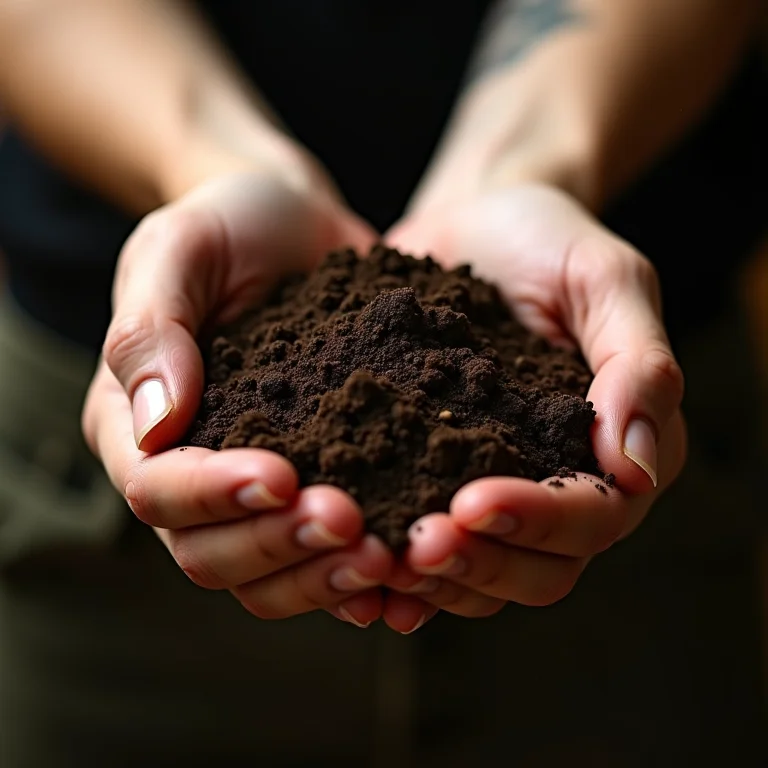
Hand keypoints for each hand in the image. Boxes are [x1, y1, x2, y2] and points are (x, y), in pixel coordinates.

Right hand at [83, 171, 392, 626]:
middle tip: (349, 521)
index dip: (214, 496)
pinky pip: (325, 555)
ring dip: (322, 574)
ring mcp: (255, 490)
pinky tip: (406, 571)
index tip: (282, 475)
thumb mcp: (179, 249)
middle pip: (211, 553)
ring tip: (386, 554)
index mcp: (136, 425)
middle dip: (278, 546)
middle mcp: (191, 474)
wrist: (300, 229)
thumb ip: (151, 329)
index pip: (157, 490)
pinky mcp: (317, 484)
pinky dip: (358, 574)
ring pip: (268, 574)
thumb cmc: (230, 225)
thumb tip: (156, 427)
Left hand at [381, 184, 685, 632]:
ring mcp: (496, 487)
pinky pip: (425, 544)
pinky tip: (353, 567)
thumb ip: (637, 363)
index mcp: (616, 448)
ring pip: (483, 574)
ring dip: (435, 580)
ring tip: (377, 558)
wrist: (472, 224)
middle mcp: (560, 484)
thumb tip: (637, 468)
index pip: (595, 515)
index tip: (473, 502)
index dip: (539, 521)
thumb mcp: (604, 279)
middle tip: (415, 545)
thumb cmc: (546, 240)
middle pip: (540, 570)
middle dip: (480, 564)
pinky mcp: (435, 477)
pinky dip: (396, 570)